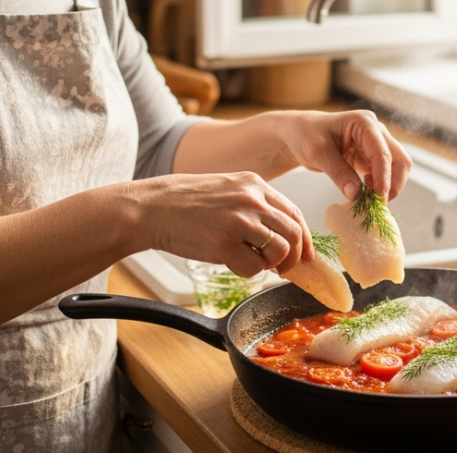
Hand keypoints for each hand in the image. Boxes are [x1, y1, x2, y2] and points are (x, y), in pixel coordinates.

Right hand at [123, 172, 309, 276]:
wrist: (151, 208)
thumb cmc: (184, 201)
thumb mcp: (226, 188)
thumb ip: (254, 205)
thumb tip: (278, 233)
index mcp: (254, 184)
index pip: (295, 213)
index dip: (304, 238)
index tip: (305, 255)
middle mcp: (251, 200)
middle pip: (294, 234)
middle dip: (293, 257)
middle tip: (283, 268)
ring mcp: (239, 222)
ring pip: (279, 252)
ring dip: (271, 265)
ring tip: (253, 263)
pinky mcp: (224, 244)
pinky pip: (254, 269)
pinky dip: (248, 273)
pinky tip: (232, 264)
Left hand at [280, 110, 412, 201]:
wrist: (299, 134)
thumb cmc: (306, 135)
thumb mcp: (318, 153)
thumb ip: (338, 172)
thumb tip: (356, 195)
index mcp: (364, 123)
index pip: (382, 152)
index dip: (384, 176)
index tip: (379, 198)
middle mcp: (375, 131)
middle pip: (399, 159)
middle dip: (393, 182)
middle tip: (379, 203)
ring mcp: (375, 144)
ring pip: (396, 167)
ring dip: (388, 185)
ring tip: (370, 200)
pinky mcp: (370, 157)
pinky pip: (383, 173)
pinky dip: (379, 186)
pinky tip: (366, 194)